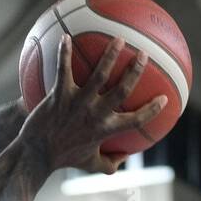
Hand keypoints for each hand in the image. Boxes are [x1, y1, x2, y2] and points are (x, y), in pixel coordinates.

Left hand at [19, 35, 166, 173]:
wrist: (35, 155)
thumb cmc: (63, 158)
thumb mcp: (90, 164)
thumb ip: (109, 164)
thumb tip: (124, 158)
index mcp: (106, 130)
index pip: (136, 120)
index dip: (153, 110)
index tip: (165, 98)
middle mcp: (95, 115)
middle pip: (121, 90)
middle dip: (135, 71)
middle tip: (142, 54)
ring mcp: (77, 104)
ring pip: (98, 76)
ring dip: (109, 56)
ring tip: (118, 39)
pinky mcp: (58, 96)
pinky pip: (63, 70)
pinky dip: (64, 53)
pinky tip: (66, 36)